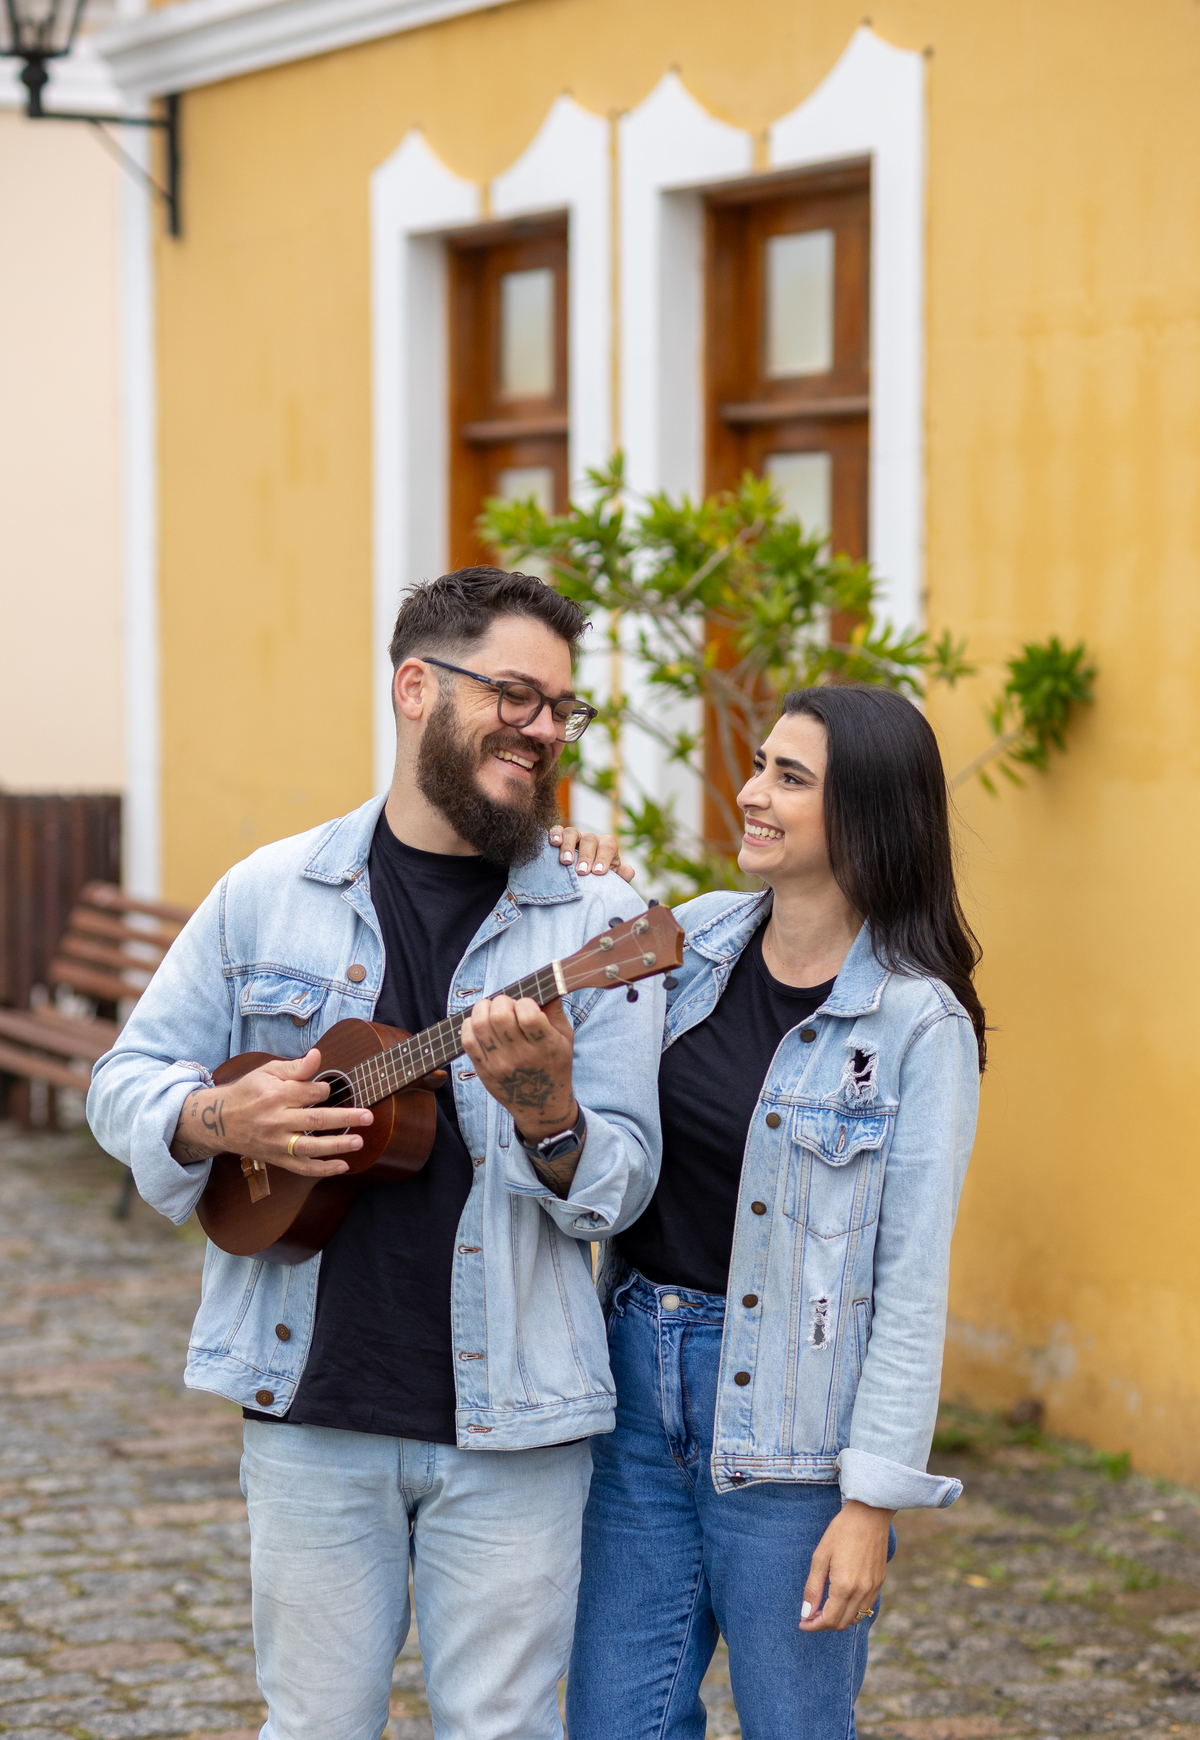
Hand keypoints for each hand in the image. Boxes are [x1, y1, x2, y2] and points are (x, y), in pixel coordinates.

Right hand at [170, 1049, 372, 1175]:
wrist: (219, 1120)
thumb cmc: (248, 1092)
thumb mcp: (267, 1072)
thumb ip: (295, 1067)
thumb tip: (318, 1056)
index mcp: (275, 1096)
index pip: (310, 1093)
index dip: (325, 1089)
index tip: (329, 1089)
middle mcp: (276, 1121)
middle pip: (315, 1121)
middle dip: (344, 1118)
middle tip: (368, 1116)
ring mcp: (276, 1143)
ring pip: (309, 1148)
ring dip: (337, 1146)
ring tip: (359, 1141)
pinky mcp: (277, 1159)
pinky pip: (301, 1168)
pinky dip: (322, 1170)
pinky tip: (342, 1166)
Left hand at [459, 994, 576, 1139]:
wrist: (542, 1106)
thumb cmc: (556, 1066)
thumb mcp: (566, 1039)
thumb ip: (556, 1011)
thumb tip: (549, 984)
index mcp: (545, 1046)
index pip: (528, 1014)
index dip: (525, 1002)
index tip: (526, 1006)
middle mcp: (521, 1056)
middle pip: (499, 1015)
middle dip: (502, 1001)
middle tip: (507, 1005)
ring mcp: (499, 1064)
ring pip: (479, 1024)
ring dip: (483, 1008)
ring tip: (491, 1009)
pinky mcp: (483, 1070)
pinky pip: (467, 1040)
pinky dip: (469, 1024)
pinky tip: (479, 1023)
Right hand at [549, 826, 634, 881]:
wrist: (584, 882)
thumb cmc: (599, 881)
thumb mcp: (611, 881)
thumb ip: (621, 877)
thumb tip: (629, 870)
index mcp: (607, 846)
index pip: (608, 846)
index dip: (603, 858)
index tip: (598, 872)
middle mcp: (591, 839)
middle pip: (589, 839)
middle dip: (586, 856)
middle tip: (582, 871)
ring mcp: (575, 837)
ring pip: (572, 832)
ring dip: (568, 846)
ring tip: (566, 861)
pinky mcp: (560, 838)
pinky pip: (557, 831)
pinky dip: (555, 834)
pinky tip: (554, 844)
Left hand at [799, 1500, 892, 1631]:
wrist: (869, 1515)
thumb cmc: (841, 1531)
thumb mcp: (820, 1557)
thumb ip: (813, 1588)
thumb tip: (806, 1613)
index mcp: (845, 1586)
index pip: (829, 1620)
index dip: (814, 1625)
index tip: (802, 1623)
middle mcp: (862, 1592)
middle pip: (842, 1623)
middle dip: (824, 1624)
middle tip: (810, 1615)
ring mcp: (873, 1588)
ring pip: (855, 1618)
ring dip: (839, 1619)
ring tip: (824, 1608)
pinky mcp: (880, 1582)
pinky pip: (866, 1607)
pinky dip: (852, 1610)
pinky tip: (841, 1599)